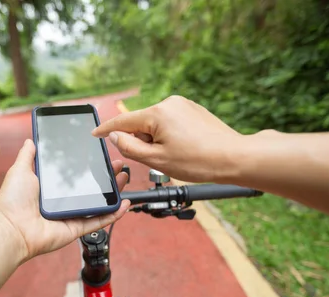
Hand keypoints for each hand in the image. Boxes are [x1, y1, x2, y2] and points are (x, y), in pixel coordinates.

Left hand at [0, 139, 129, 262]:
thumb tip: (31, 140)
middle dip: (105, 176)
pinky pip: (98, 222)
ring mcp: (70, 216)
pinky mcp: (76, 229)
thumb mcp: (20, 170)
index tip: (100, 154)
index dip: (89, 166)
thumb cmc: (12, 201)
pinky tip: (124, 204)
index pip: (75, 175)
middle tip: (117, 164)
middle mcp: (62, 202)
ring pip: (98, 204)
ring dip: (113, 192)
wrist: (11, 228)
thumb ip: (28, 155)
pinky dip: (113, 214)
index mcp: (51, 189)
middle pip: (90, 188)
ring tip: (124, 178)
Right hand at [92, 95, 247, 182]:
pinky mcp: (193, 110)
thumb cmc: (199, 161)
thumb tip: (117, 137)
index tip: (94, 133)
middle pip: (141, 124)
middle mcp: (170, 103)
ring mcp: (183, 105)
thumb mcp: (157, 160)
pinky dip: (170, 136)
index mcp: (158, 113)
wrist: (234, 157)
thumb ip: (131, 148)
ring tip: (177, 155)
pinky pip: (171, 122)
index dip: (106, 129)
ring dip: (157, 140)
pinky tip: (185, 149)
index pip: (123, 121)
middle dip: (143, 141)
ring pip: (157, 124)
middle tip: (160, 160)